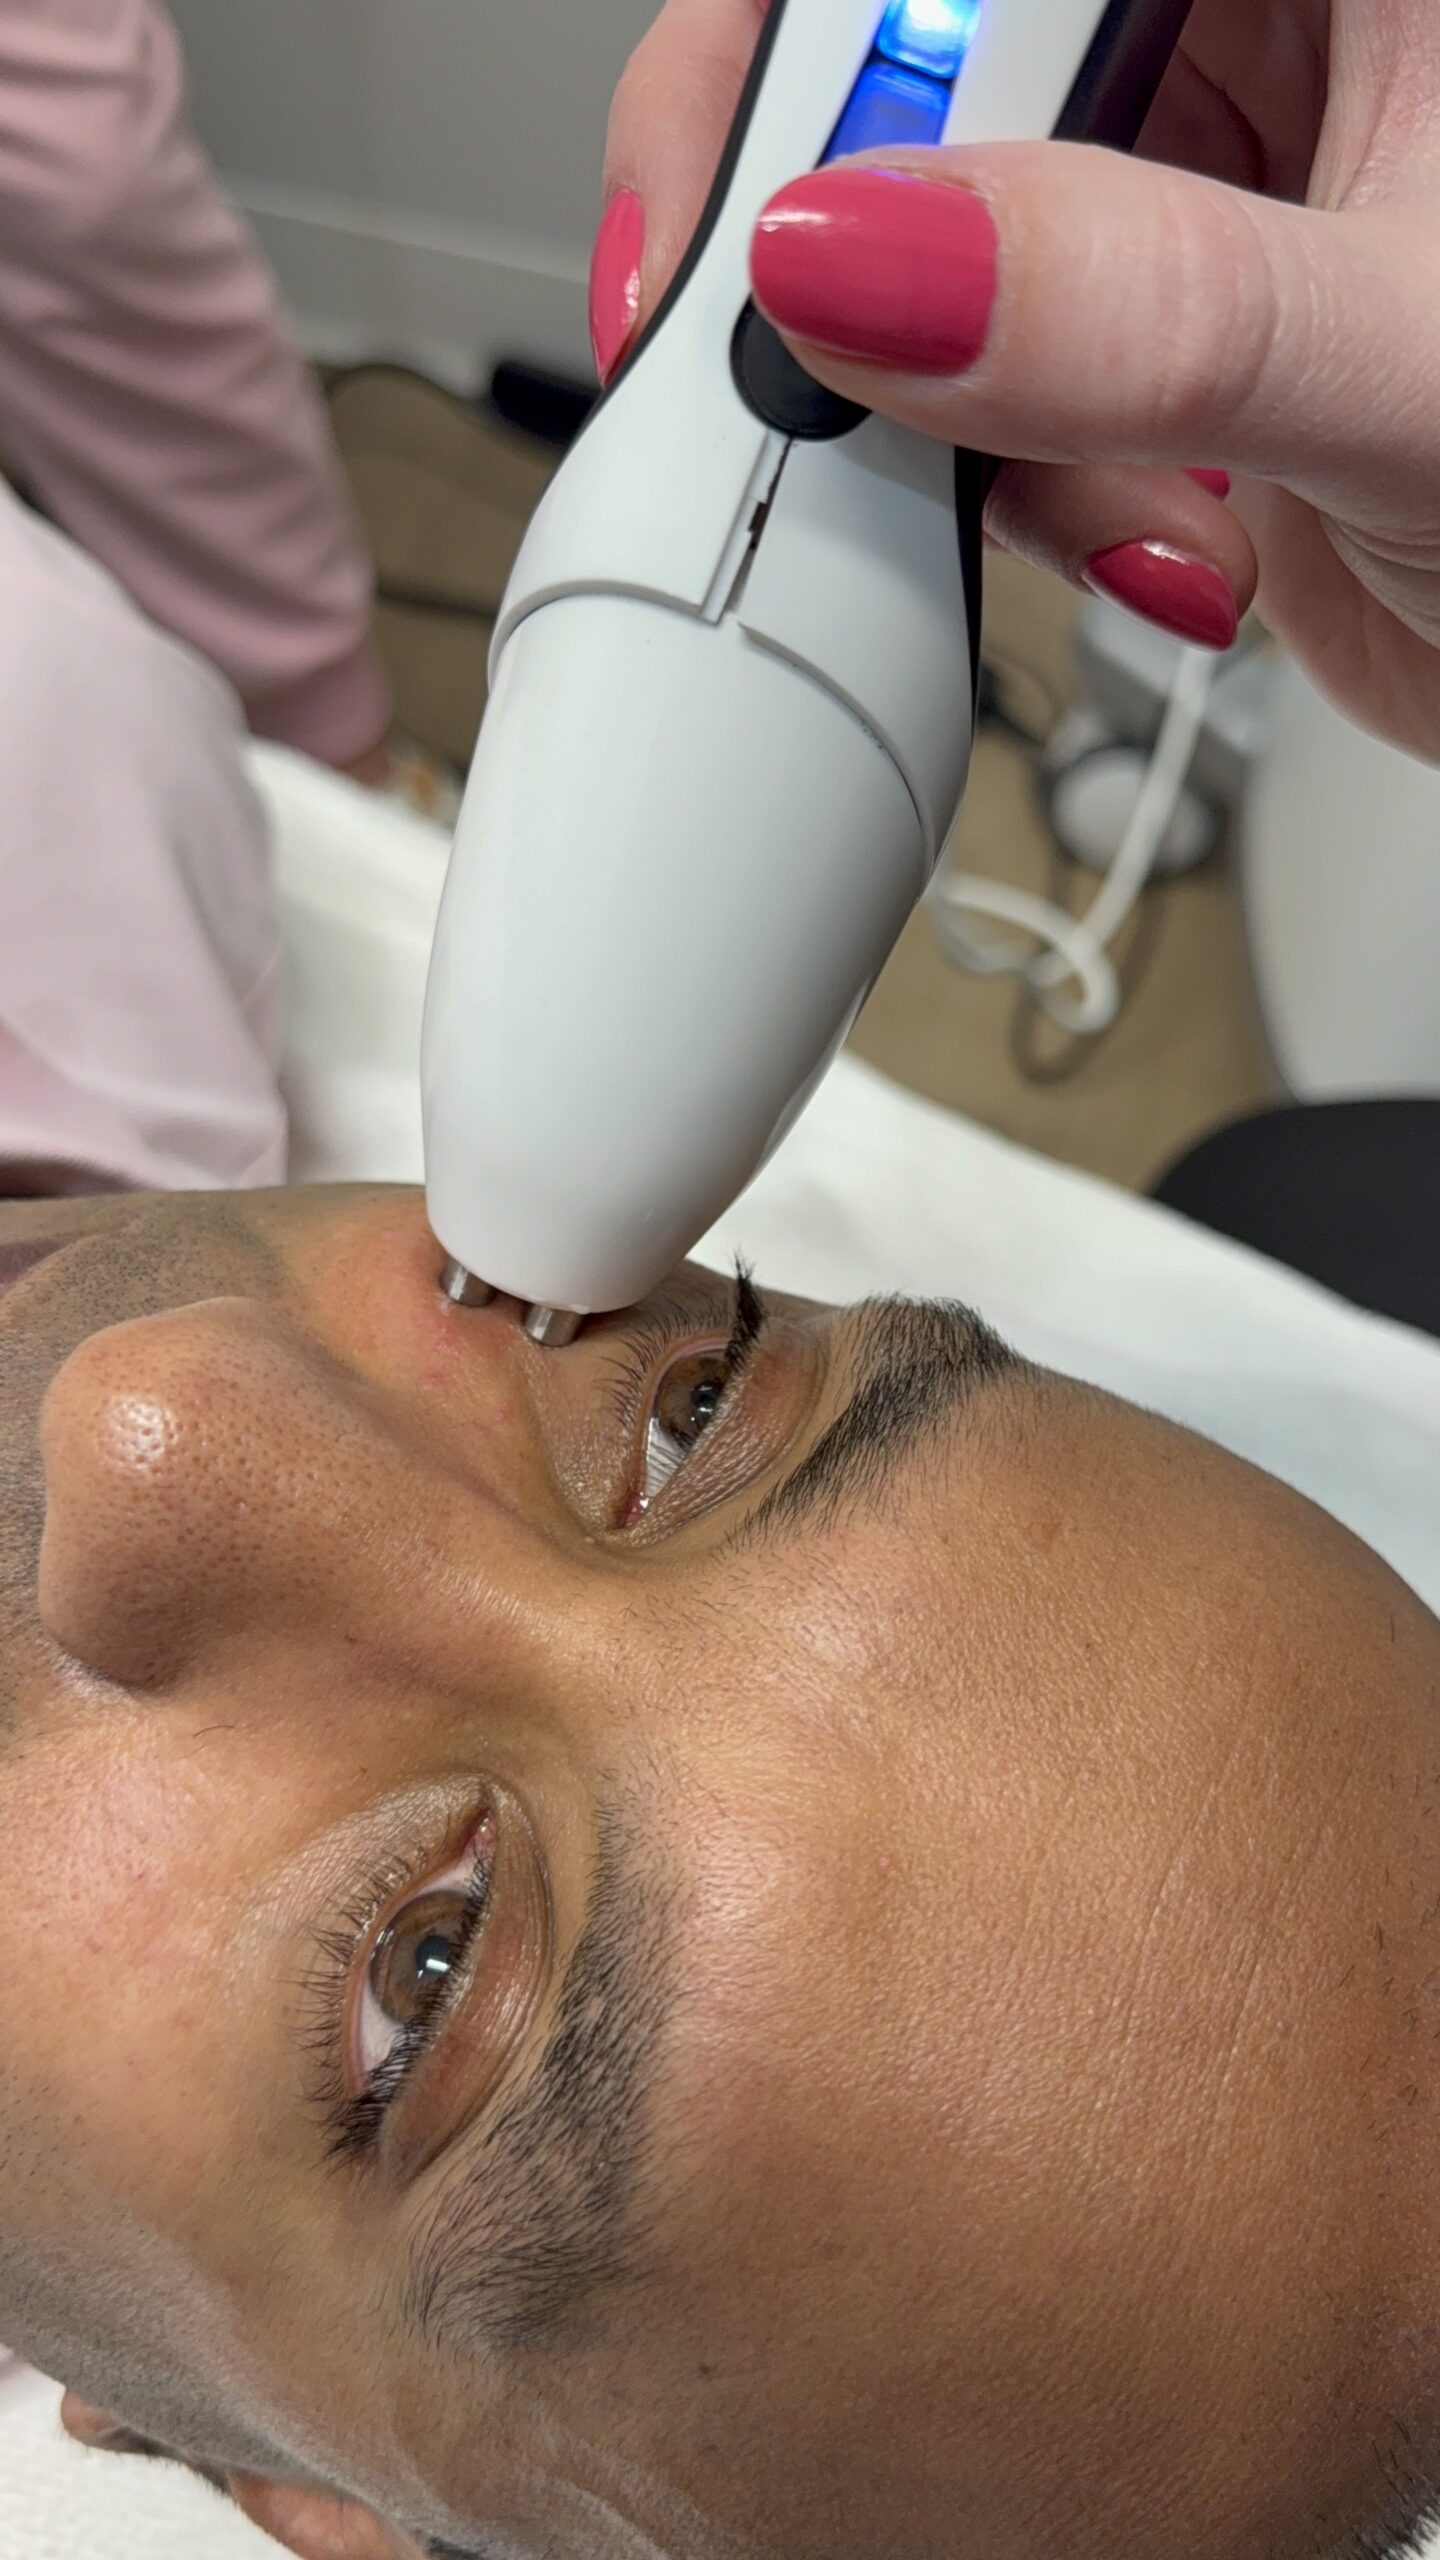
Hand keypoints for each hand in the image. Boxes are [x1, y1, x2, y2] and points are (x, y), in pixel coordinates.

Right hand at [593, 0, 1439, 759]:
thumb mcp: (1410, 374)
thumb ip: (1143, 310)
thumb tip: (857, 256)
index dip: (840, 29)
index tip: (775, 194)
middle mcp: (1263, 17)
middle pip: (926, 42)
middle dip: (865, 232)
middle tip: (849, 366)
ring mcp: (1201, 166)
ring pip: (929, 219)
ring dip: (948, 399)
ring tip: (1101, 494)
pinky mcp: (1153, 312)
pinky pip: (980, 357)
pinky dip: (1013, 477)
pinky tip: (1153, 530)